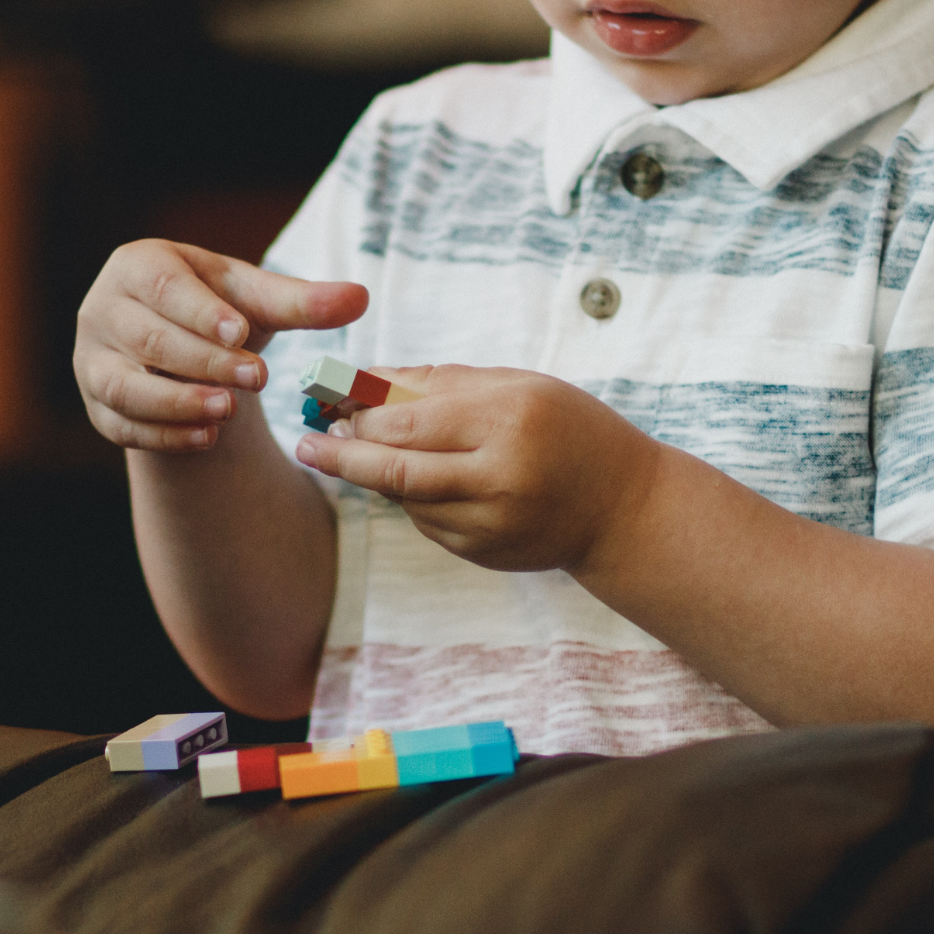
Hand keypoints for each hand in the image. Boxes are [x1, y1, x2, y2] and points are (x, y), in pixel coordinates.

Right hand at [74, 240, 366, 450]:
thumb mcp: (259, 301)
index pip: (164, 288)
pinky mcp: (98, 406)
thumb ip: (304, 302)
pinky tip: (207, 439)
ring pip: (124, 386)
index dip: (201, 311)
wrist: (184, 350)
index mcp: (139, 266)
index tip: (241, 331)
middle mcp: (103, 310)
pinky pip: (122, 425)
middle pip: (148, 338)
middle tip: (255, 378)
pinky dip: (164, 435)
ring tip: (227, 412)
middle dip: (203, 361)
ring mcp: (92, 361)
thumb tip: (360, 297)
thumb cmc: (221, 311)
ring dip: (176, 402)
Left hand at [295, 365, 662, 572]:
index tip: (325, 402)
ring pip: (405, 500)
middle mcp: (499, 477)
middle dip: (343, 455)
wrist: (624, 508)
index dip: (359, 413)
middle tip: (309, 443)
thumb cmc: (570, 430)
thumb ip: (441, 381)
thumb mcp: (518, 387)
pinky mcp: (484, 554)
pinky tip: (423, 479)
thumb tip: (366, 379)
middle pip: (394, 470)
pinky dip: (413, 499)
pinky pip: (427, 522)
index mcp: (509, 420)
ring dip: (377, 476)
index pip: (409, 420)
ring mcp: (491, 524)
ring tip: (360, 451)